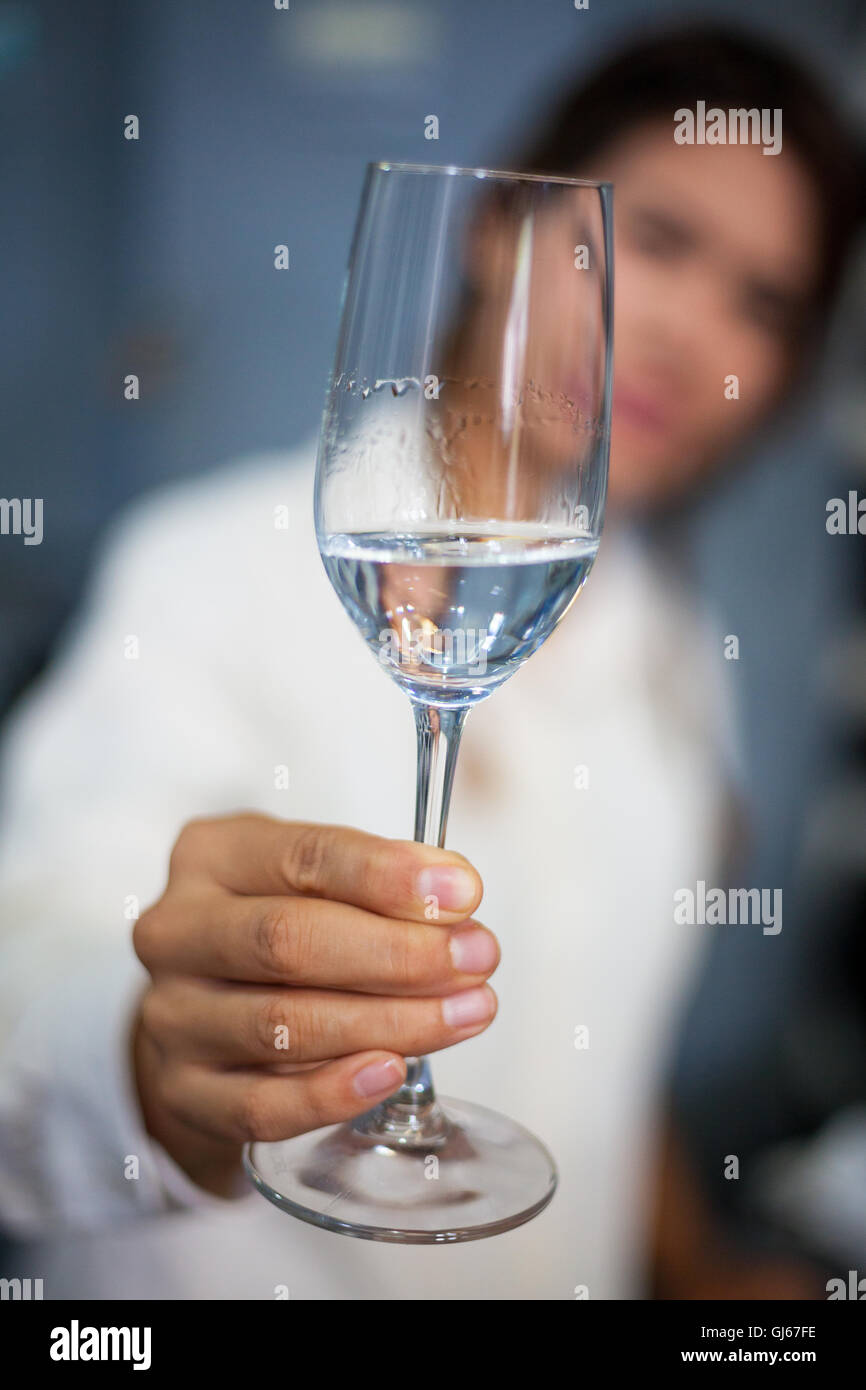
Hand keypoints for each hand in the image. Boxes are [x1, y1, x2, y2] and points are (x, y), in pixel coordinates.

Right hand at [131, 814, 496, 1195]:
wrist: (208, 1010)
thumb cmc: (279, 926)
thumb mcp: (316, 877)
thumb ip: (378, 880)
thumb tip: (454, 896)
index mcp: (211, 856)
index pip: (304, 856)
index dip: (388, 876)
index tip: (464, 892)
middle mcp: (176, 931)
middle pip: (287, 940)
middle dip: (398, 953)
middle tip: (477, 958)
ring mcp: (172, 1016)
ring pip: (282, 1024)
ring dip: (390, 1021)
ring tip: (465, 1012)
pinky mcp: (183, 1093)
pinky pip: (260, 1106)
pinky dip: (330, 1094)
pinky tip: (391, 1071)